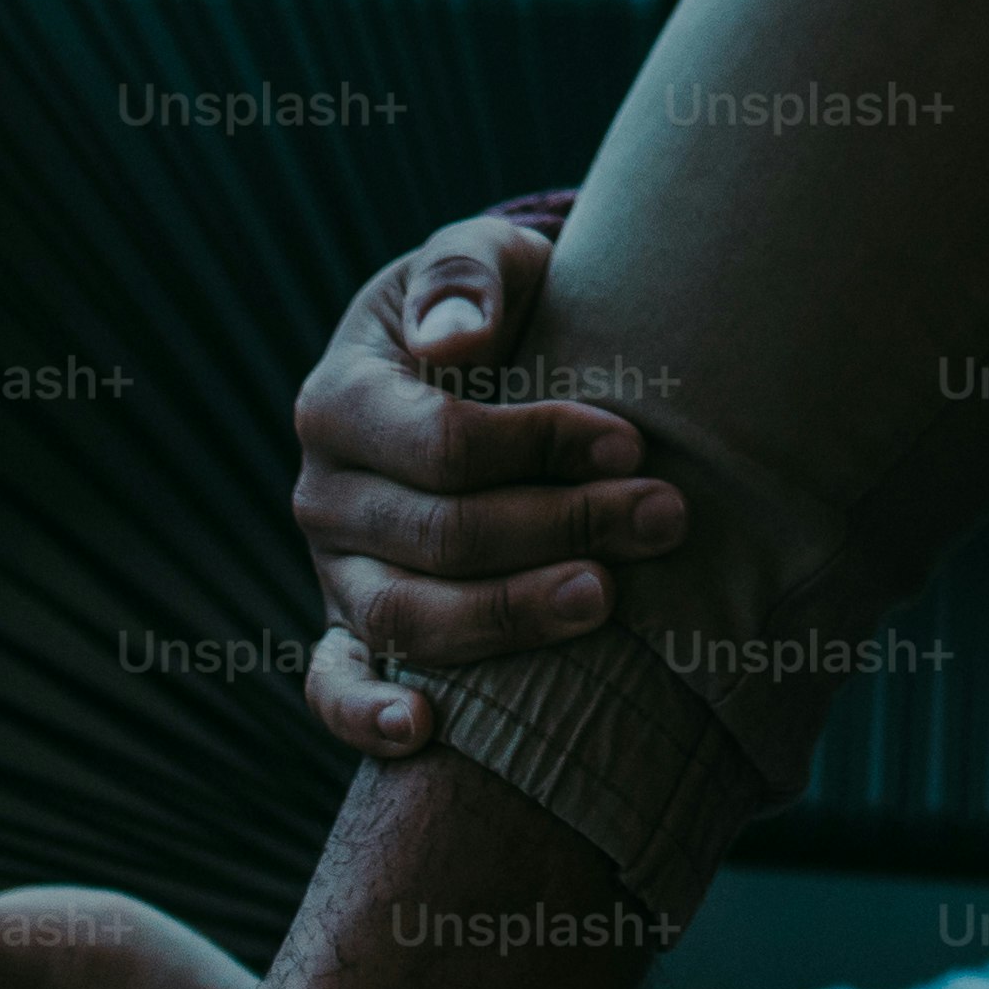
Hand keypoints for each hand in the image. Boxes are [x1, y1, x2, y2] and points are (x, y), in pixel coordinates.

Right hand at [287, 208, 687, 757]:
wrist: (465, 357)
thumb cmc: (484, 307)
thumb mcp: (477, 259)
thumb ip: (467, 276)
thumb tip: (456, 342)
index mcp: (340, 399)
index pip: (442, 444)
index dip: (541, 448)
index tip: (631, 441)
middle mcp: (324, 493)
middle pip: (438, 537)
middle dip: (561, 529)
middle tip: (664, 518)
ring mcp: (334, 568)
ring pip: (403, 619)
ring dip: (510, 619)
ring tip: (606, 601)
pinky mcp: (350, 625)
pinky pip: (334, 685)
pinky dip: (367, 715)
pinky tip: (429, 729)